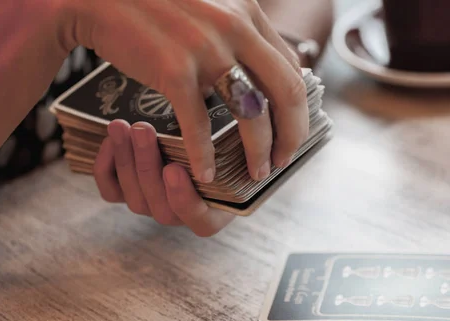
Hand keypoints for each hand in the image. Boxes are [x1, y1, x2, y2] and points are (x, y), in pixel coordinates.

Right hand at [59, 0, 307, 182]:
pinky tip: (205, 175)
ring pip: (251, 114)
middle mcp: (236, 28)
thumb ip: (237, 33)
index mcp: (247, 13)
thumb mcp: (209, 7)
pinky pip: (199, 126)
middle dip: (291, 134)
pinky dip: (204, 157)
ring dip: (259, 152)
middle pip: (287, 93)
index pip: (291, 68)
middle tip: (282, 160)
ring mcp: (206, 49)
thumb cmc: (152, 5)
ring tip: (255, 172)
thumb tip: (259, 72)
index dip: (297, 108)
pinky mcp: (174, 70)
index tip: (290, 131)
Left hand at [93, 120, 234, 236]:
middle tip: (143, 129)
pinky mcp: (128, 194)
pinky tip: (110, 140)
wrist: (197, 138)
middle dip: (147, 166)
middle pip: (161, 208)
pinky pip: (111, 192)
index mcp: (215, 213)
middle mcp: (182, 216)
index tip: (174, 168)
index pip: (199, 220)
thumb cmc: (227, 144)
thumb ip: (233, 146)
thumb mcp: (237, 145)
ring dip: (126, 160)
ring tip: (123, 126)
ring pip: (134, 198)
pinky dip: (105, 167)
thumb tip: (243, 125)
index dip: (183, 198)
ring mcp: (153, 206)